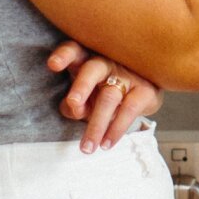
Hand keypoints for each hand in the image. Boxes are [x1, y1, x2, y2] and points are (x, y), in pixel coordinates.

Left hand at [47, 40, 164, 152]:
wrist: (144, 89)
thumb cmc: (104, 90)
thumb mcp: (85, 96)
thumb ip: (75, 103)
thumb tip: (74, 109)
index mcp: (87, 59)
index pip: (74, 51)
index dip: (64, 56)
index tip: (53, 65)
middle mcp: (107, 63)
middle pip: (93, 70)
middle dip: (82, 85)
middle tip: (73, 103)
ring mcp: (127, 76)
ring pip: (109, 97)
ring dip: (96, 124)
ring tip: (87, 147)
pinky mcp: (145, 90)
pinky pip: (129, 110)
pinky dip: (116, 129)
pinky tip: (107, 143)